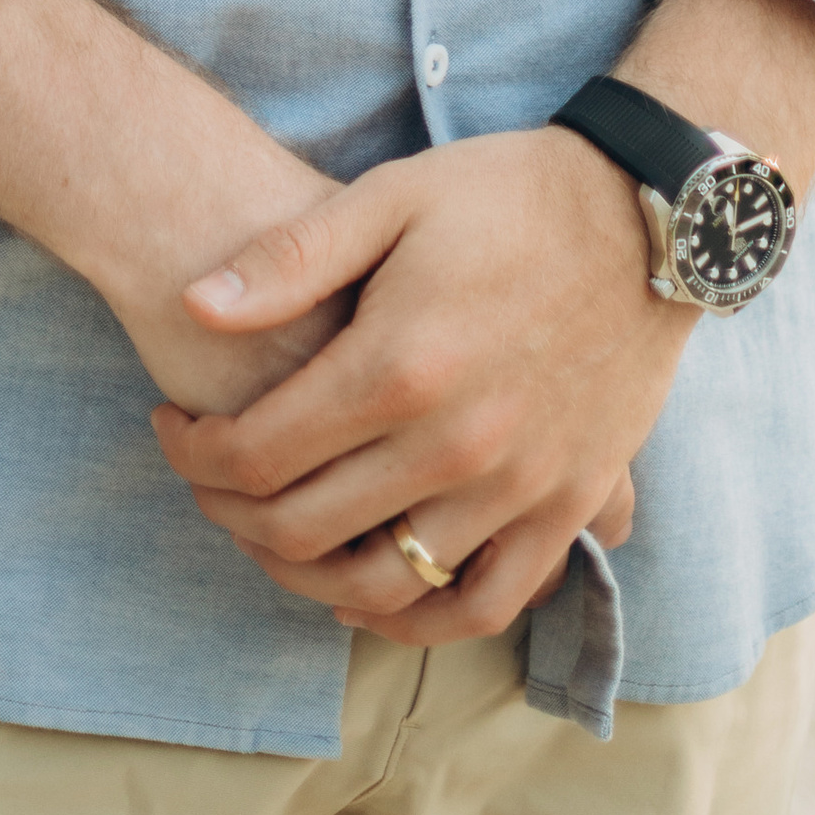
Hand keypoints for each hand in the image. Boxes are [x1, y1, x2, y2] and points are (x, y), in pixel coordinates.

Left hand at [147, 130, 690, 644]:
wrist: (642, 217)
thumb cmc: (504, 195)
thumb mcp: (388, 198)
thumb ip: (290, 259)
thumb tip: (194, 303)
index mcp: (398, 365)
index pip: (258, 453)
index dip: (195, 452)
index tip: (172, 425)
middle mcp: (456, 445)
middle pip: (305, 529)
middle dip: (230, 513)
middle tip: (206, 478)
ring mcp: (518, 488)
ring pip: (385, 586)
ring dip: (306, 576)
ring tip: (272, 533)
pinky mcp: (568, 506)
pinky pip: (485, 604)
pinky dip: (419, 619)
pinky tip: (370, 593)